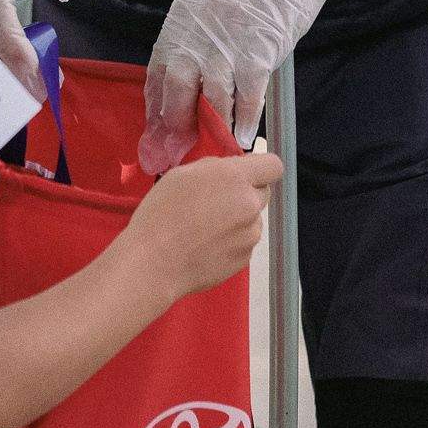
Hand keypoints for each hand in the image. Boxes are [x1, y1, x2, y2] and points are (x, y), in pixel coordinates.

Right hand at [123, 152, 282, 297]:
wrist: (154, 261)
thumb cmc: (161, 213)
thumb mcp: (183, 174)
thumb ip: (215, 168)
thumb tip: (231, 169)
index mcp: (235, 178)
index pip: (273, 166)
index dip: (261, 168)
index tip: (245, 174)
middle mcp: (250, 205)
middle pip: (263, 192)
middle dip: (246, 193)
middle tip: (217, 201)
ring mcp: (250, 235)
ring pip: (252, 219)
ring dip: (238, 219)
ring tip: (205, 229)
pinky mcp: (244, 259)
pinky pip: (244, 242)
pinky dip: (230, 242)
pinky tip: (205, 246)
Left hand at [138, 0, 351, 173]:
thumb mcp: (205, 10)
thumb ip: (192, 46)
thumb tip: (185, 92)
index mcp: (178, 25)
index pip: (157, 75)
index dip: (157, 111)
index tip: (158, 136)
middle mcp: (196, 35)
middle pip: (177, 90)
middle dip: (179, 125)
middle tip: (185, 149)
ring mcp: (227, 44)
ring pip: (212, 98)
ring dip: (215, 128)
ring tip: (217, 147)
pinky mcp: (258, 49)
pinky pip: (248, 94)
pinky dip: (246, 119)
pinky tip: (246, 136)